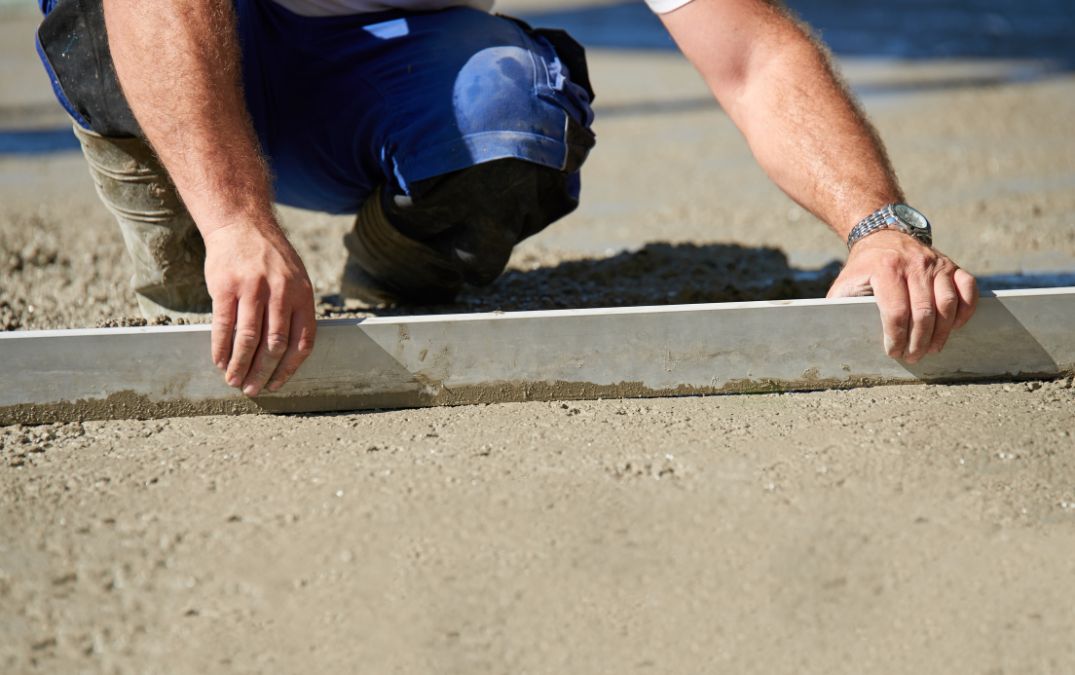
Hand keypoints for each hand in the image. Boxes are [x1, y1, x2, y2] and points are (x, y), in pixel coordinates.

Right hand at [203, 219, 316, 395]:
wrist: (242, 224)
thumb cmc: (270, 258)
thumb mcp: (295, 279)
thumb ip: (295, 311)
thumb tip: (289, 353)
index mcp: (302, 295)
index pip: (302, 341)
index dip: (289, 368)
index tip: (277, 384)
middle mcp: (281, 293)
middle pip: (275, 344)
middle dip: (263, 372)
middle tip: (252, 390)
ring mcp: (253, 289)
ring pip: (248, 338)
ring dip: (240, 365)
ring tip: (233, 381)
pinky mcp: (226, 286)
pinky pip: (224, 324)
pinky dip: (221, 347)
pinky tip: (219, 361)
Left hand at [827, 231, 977, 362]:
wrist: (883, 236)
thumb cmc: (863, 268)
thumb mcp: (845, 283)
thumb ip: (842, 306)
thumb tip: (837, 334)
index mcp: (885, 268)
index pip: (896, 311)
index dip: (896, 337)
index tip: (893, 352)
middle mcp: (914, 264)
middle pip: (923, 311)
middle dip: (919, 341)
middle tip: (914, 357)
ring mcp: (936, 263)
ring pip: (947, 303)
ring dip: (942, 332)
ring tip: (932, 348)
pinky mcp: (952, 265)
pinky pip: (968, 288)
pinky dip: (965, 310)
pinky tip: (954, 327)